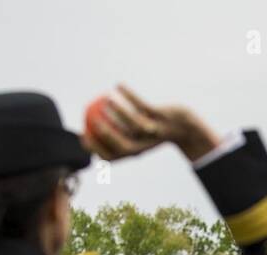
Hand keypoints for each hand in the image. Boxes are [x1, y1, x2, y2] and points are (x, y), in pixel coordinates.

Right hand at [82, 85, 220, 162]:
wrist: (183, 127)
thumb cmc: (152, 130)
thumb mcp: (136, 135)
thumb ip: (116, 135)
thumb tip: (91, 128)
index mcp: (135, 152)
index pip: (112, 157)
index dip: (96, 149)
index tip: (83, 136)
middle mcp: (144, 145)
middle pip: (123, 146)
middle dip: (107, 136)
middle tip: (93, 120)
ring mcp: (154, 132)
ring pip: (134, 123)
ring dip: (119, 111)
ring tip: (105, 99)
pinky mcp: (162, 117)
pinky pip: (142, 105)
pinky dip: (129, 94)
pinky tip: (117, 85)